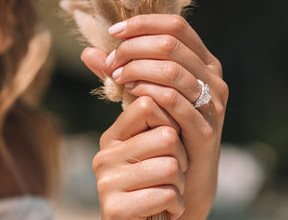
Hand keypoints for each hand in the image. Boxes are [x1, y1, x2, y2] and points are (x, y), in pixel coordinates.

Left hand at [81, 14, 227, 219]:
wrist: (188, 171)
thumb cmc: (164, 122)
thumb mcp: (143, 89)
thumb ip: (120, 70)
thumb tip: (88, 52)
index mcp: (203, 60)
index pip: (176, 26)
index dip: (143, 23)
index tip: (114, 32)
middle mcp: (213, 76)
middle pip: (170, 44)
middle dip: (134, 48)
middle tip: (112, 61)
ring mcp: (213, 102)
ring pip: (171, 70)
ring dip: (137, 68)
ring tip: (117, 76)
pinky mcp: (206, 128)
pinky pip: (172, 100)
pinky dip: (147, 90)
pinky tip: (130, 92)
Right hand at [92, 97, 187, 218]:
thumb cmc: (157, 180)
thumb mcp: (154, 147)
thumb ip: (155, 120)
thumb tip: (158, 81)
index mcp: (115, 134)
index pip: (148, 104)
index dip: (170, 120)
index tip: (171, 139)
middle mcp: (106, 154)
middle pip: (166, 136)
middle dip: (181, 157)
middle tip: (173, 170)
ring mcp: (106, 181)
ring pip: (170, 166)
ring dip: (180, 183)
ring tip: (168, 189)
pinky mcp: (114, 208)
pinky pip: (166, 194)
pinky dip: (177, 204)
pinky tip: (166, 208)